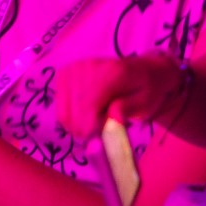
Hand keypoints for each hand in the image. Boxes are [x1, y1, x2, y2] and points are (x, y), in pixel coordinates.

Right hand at [57, 53, 188, 140]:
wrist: (143, 70)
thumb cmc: (146, 89)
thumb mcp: (145, 103)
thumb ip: (127, 110)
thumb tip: (109, 118)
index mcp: (112, 72)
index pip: (88, 104)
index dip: (89, 128)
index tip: (98, 140)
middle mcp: (89, 66)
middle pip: (73, 110)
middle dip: (83, 130)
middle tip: (98, 135)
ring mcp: (74, 68)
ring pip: (63, 111)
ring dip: (76, 125)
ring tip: (93, 124)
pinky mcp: (66, 73)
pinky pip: (59, 105)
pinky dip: (70, 116)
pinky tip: (85, 115)